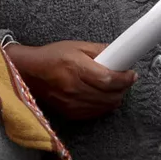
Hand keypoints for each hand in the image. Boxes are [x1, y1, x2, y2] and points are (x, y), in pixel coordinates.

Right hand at [6, 41, 134, 119]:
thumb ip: (99, 49)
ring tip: (115, 87)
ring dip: (115, 97)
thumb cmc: (52, 57)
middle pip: (110, 95)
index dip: (124, 78)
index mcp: (76, 68)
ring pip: (105, 106)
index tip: (131, 74)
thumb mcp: (76, 46)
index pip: (108, 79)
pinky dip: (104, 106)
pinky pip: (95, 113)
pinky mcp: (70, 113)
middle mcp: (74, 88)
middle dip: (123, 88)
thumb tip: (119, 52)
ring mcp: (71, 103)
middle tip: (126, 79)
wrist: (28, 73)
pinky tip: (103, 96)